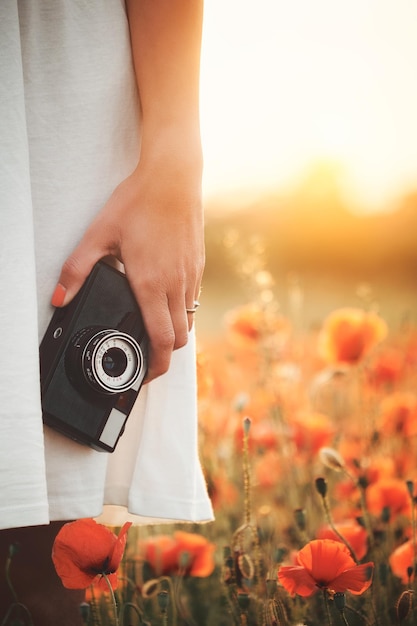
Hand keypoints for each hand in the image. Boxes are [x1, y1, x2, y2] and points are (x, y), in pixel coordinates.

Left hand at [51, 142, 203, 380]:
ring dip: (173, 332)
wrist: (172, 179)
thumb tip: (60, 297)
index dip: (156, 367)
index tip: (146, 375)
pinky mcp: (197, 266)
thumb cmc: (137, 204)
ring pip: (187, 320)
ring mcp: (190, 276)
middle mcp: (175, 286)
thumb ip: (77, 270)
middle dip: (164, 355)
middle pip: (178, 339)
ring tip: (154, 329)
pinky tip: (165, 298)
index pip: (161, 341)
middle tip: (146, 357)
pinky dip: (181, 310)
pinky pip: (192, 299)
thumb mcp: (98, 235)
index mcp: (151, 285)